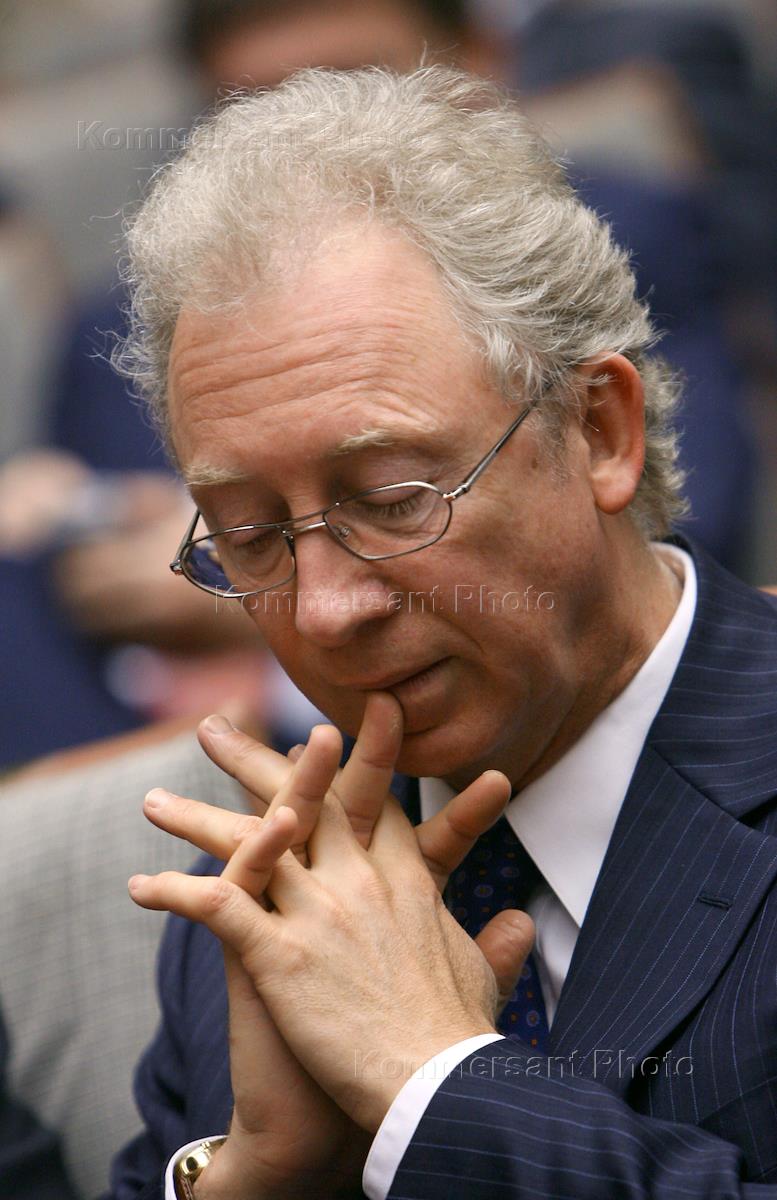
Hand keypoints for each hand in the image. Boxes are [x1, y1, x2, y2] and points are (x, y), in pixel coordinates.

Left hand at [131, 697, 534, 1141]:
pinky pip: (216, 909)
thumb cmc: (461, 1036)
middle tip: (213, 727)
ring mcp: (318, 913)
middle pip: (299, 802)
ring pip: (247, 844)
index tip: (313, 734)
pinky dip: (175, 894)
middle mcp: (358, 881)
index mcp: (403, 880)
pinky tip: (139, 886)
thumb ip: (493, 941)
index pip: (364, 804)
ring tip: (152, 800)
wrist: (439, 1084)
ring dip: (194, 819)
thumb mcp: (481, 975)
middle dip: (252, 761)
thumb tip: (522, 923)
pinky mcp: (281, 954)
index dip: (338, 764)